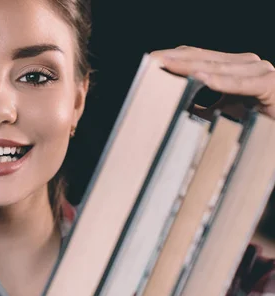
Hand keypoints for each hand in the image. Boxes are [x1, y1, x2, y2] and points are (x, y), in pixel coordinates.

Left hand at [150, 46, 274, 118]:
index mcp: (234, 67)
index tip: (148, 62)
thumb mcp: (223, 113)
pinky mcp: (270, 84)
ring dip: (189, 66)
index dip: (172, 57)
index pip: (196, 57)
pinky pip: (241, 83)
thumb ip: (203, 108)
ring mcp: (259, 71)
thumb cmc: (256, 123)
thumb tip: (176, 108)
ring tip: (165, 65)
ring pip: (217, 67)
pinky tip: (200, 78)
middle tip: (149, 61)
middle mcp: (246, 64)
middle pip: (203, 57)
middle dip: (174, 59)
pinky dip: (221, 82)